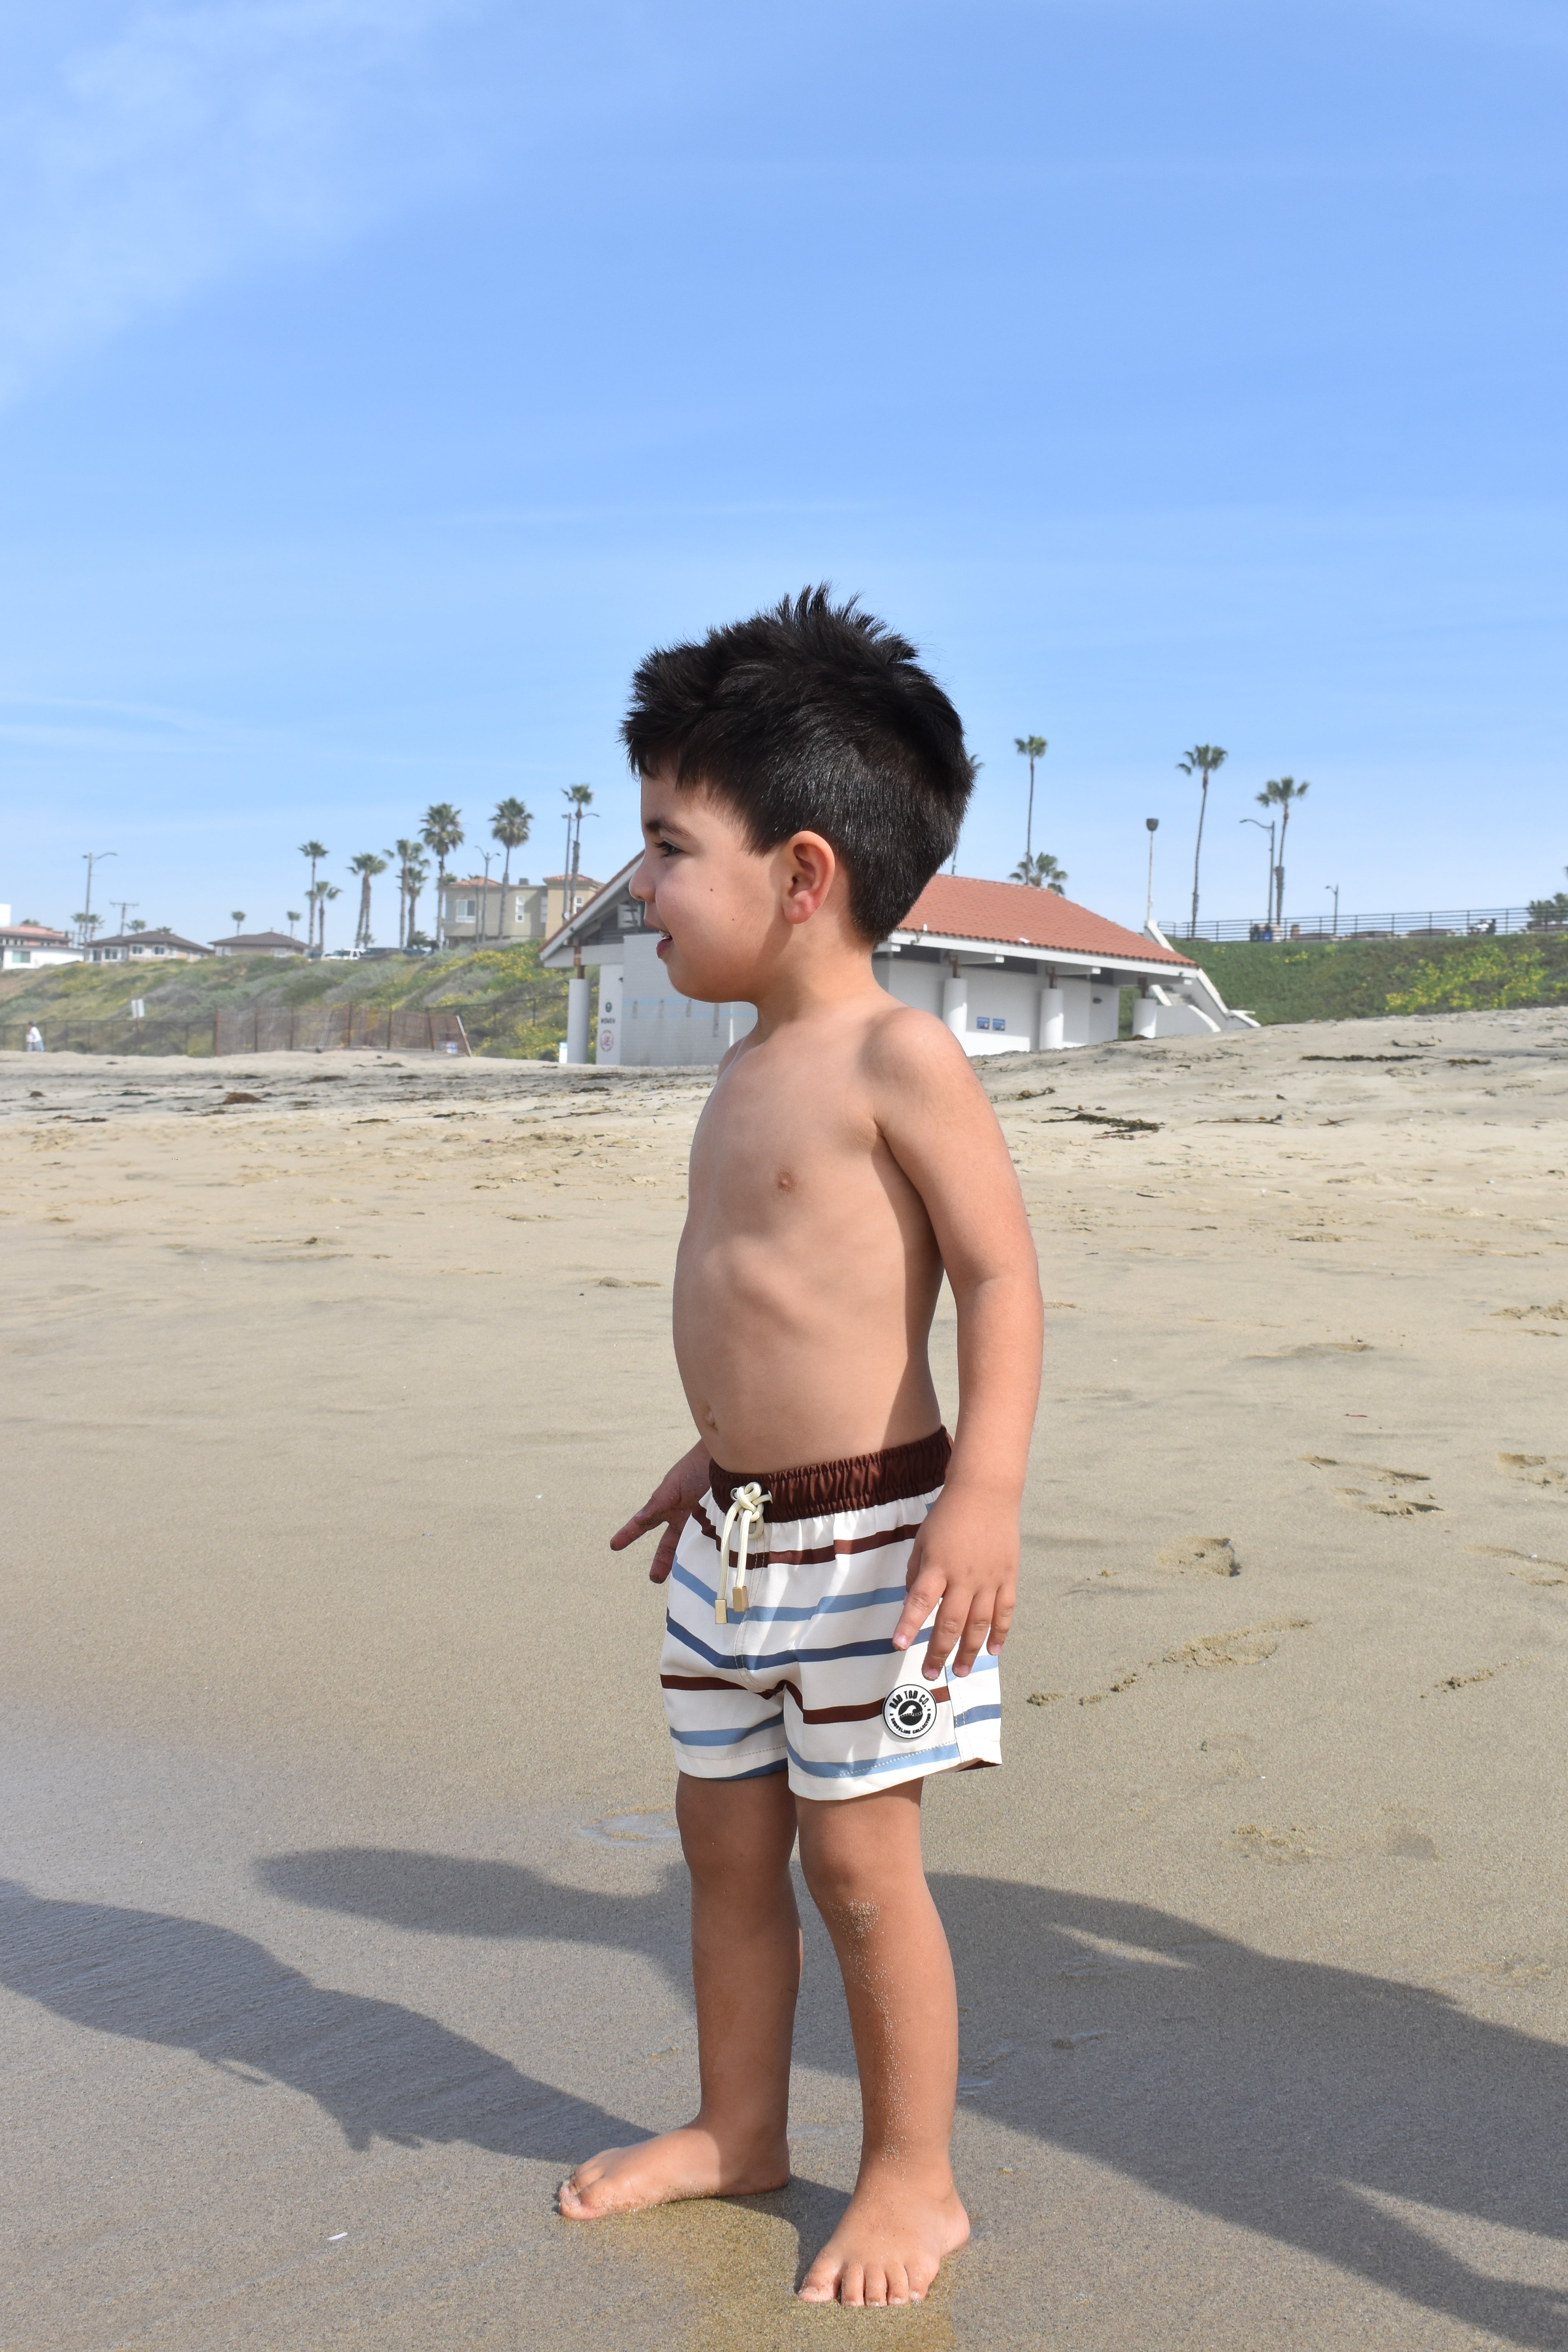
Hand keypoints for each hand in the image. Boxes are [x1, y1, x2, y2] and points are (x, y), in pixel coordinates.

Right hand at [610, 1442, 710, 1583]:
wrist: (726, 1459)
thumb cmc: (695, 1468)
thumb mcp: (673, 1486)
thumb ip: (657, 1504)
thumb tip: (639, 1520)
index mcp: (666, 1508)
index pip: (643, 1525)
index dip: (628, 1534)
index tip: (614, 1545)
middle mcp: (682, 1519)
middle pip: (668, 1546)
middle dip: (662, 1562)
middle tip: (655, 1578)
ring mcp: (700, 1525)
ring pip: (690, 1549)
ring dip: (687, 1563)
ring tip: (687, 1579)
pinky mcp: (719, 1527)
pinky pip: (713, 1546)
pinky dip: (711, 1556)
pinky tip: (710, 1567)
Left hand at [890, 1485, 1017, 1680]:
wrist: (985, 1493)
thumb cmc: (947, 1517)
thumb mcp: (922, 1541)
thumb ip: (916, 1573)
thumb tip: (913, 1603)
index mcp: (937, 1566)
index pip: (920, 1601)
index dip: (909, 1624)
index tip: (899, 1646)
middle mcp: (963, 1577)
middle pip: (950, 1622)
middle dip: (939, 1652)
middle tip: (931, 1674)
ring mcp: (988, 1579)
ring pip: (979, 1624)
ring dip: (970, 1651)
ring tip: (961, 1672)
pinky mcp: (1007, 1577)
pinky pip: (1005, 1611)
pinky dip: (1001, 1633)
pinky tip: (994, 1652)